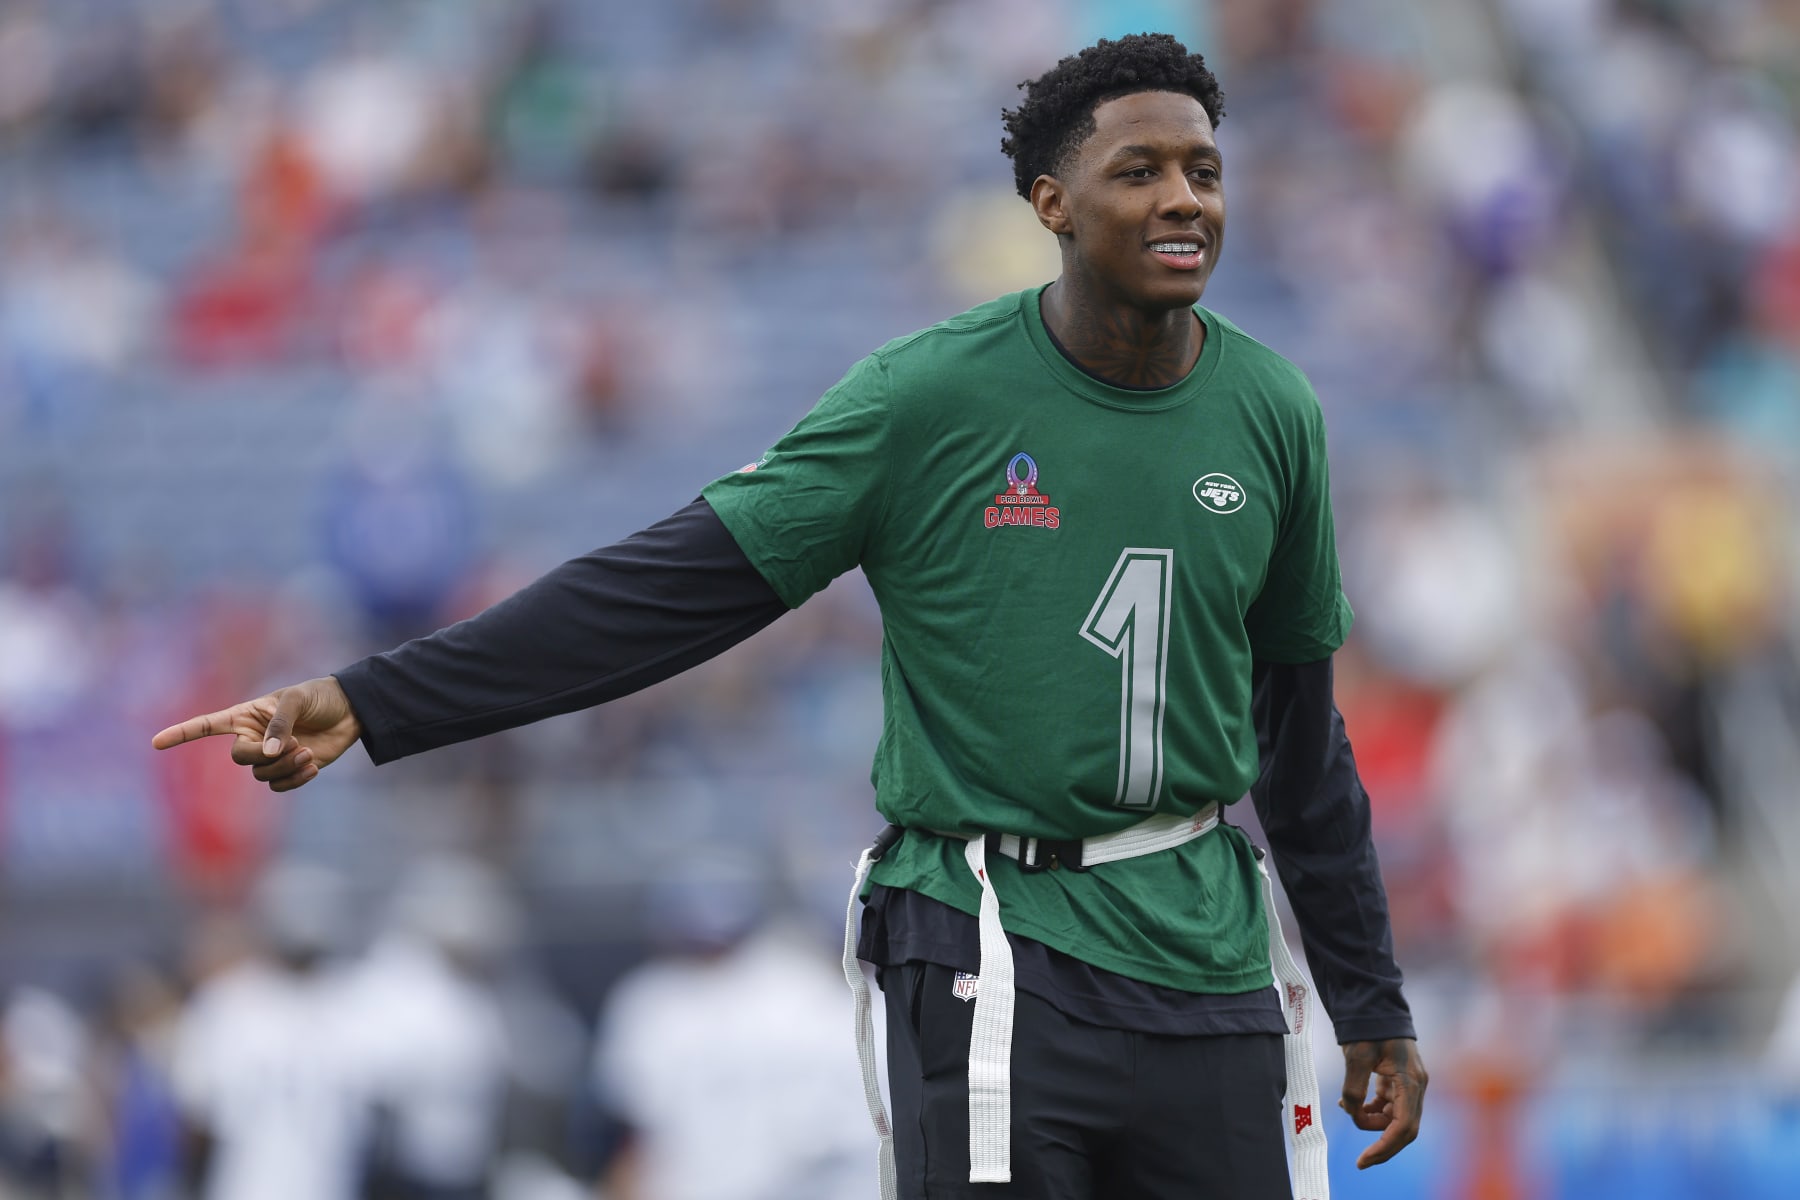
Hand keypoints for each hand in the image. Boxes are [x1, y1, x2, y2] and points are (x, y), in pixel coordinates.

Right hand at [151, 677, 361, 792]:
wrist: (351, 710)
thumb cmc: (319, 697)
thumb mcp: (297, 701)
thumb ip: (279, 724)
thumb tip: (268, 754)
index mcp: (246, 715)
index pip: (206, 725)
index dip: (181, 734)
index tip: (155, 743)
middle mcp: (253, 737)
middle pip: (239, 759)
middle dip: (263, 756)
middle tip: (296, 744)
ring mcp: (271, 755)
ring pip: (262, 774)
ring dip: (286, 767)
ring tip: (309, 752)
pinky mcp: (289, 770)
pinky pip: (280, 786)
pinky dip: (295, 780)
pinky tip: (314, 766)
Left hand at [1340, 1037, 1427, 1168]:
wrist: (1374, 1005)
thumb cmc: (1368, 1027)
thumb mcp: (1356, 1055)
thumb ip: (1354, 1087)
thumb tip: (1352, 1112)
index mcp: (1410, 1081)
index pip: (1403, 1127)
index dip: (1384, 1147)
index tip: (1363, 1161)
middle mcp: (1415, 1086)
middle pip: (1404, 1129)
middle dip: (1382, 1146)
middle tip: (1361, 1161)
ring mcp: (1409, 1085)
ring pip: (1395, 1119)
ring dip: (1372, 1122)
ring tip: (1347, 1108)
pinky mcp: (1399, 1081)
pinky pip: (1389, 1107)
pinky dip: (1371, 1110)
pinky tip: (1351, 1103)